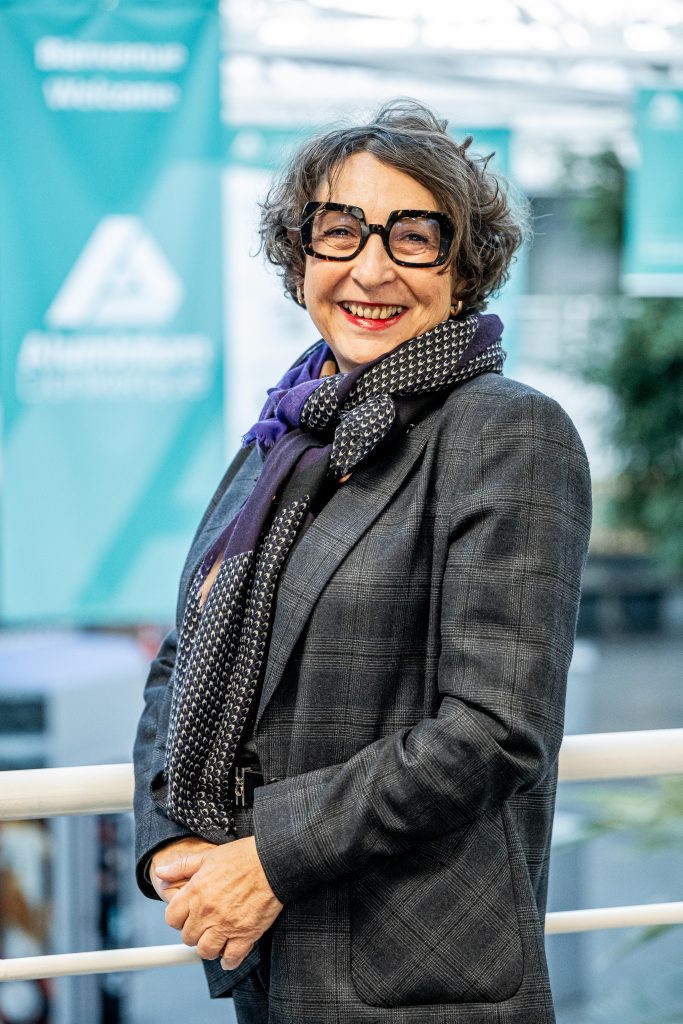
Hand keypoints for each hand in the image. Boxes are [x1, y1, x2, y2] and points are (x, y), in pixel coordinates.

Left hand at [157, 836, 283, 969]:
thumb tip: (160, 873)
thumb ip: (181, 867)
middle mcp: (207, 911)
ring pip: (206, 951)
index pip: (172, 918)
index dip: (179, 918)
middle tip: (205, 925)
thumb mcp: (208, 856)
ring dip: (209, 948)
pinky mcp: (245, 934)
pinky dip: (229, 960)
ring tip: (216, 939)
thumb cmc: (242, 856)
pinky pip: (231, 958)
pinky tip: (230, 953)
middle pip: (188, 937)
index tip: (188, 916)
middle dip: (194, 932)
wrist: (273, 861)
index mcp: (196, 891)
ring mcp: (226, 925)